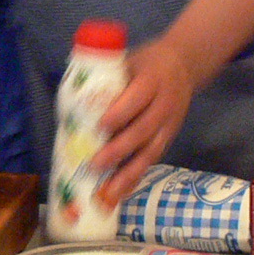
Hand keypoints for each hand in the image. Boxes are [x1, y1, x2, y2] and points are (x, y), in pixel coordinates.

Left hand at [91, 37, 196, 208]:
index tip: (100, 125)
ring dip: (129, 173)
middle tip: (95, 164)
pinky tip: (120, 192)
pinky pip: (153, 160)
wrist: (183, 66)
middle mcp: (164, 104)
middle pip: (143, 130)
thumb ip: (107, 80)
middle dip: (119, 149)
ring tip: (108, 191)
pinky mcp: (169, 138)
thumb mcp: (129, 62)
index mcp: (152, 80)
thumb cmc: (145, 64)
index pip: (138, 98)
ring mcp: (169, 124)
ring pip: (150, 151)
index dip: (120, 113)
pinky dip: (136, 177)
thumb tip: (70, 101)